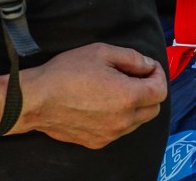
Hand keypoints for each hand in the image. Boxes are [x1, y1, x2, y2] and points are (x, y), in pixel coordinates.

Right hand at [15, 43, 166, 148]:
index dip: (158, 75)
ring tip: (118, 89)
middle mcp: (123, 120)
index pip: (161, 91)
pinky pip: (120, 131)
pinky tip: (105, 104)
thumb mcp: (102, 52)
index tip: (148, 67)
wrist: (35, 100)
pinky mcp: (96, 142)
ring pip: (138, 121)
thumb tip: (149, 66)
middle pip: (154, 109)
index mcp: (128, 97)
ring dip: (137, 106)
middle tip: (136, 77)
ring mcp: (110, 134)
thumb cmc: (67, 72)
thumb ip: (133, 58)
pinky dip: (121, 118)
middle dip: (151, 91)